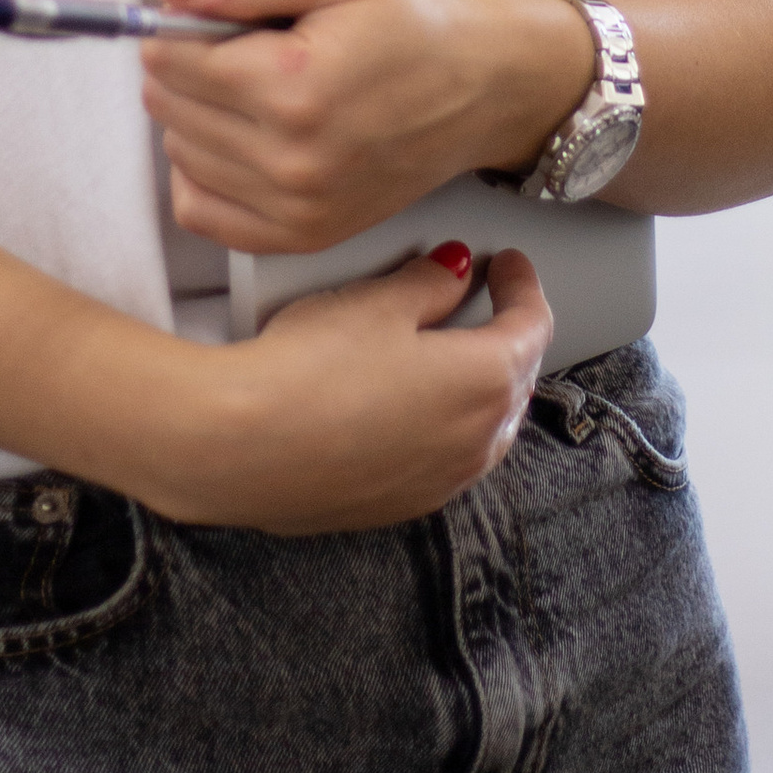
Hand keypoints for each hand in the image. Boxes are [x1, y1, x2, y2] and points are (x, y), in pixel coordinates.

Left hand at [139, 0, 592, 251]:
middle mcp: (291, 159)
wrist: (484, 87)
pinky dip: (200, 174)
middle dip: (184, 67)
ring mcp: (296, 206)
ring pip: (179, 155)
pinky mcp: (302, 234)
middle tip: (238, 44)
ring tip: (255, 86)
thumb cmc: (418, 26)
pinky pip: (202, 212)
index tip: (205, 14)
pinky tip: (236, 138)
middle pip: (167, 108)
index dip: (176, 28)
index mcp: (295, 87)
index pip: (170, 61)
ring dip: (194, 116)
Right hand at [163, 242, 554, 532]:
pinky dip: (442, 427)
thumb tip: (452, 273)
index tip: (506, 264)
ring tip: (451, 354)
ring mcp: (439, 484)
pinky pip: (442, 461)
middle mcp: (477, 444)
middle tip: (484, 301)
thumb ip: (428, 284)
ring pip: (483, 429)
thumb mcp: (377, 304)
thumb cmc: (313, 370)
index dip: (522, 286)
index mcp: (487, 383)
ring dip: (478, 389)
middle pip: (514, 382)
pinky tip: (408, 408)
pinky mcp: (397, 507)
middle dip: (505, 338)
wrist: (241, 448)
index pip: (531, 327)